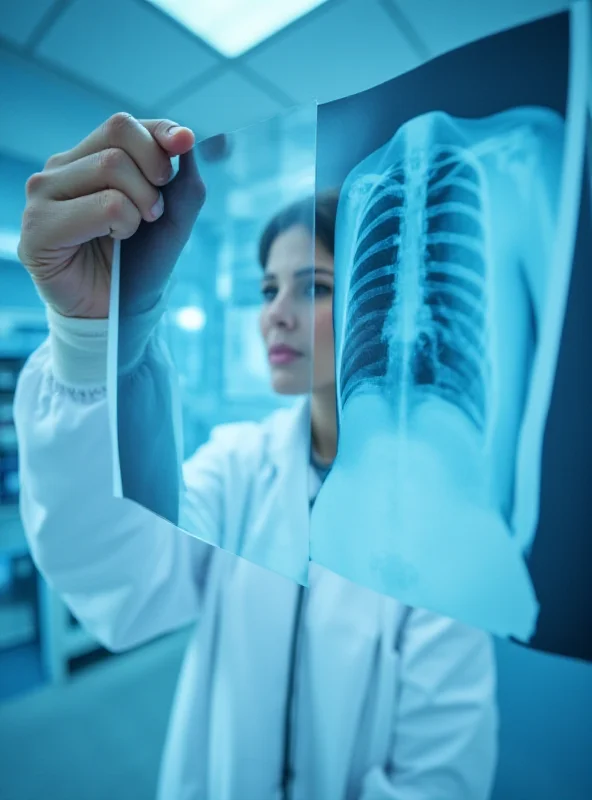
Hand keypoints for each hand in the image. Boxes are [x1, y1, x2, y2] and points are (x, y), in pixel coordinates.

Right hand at [18, 113, 205, 318]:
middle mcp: (60, 170)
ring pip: (112, 166)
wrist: (117, 312)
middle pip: (118, 136)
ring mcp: (43, 194)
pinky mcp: (38, 226)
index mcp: (86, 160)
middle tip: (155, 211)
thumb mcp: (171, 220)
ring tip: (132, 232)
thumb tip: (185, 139)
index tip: (186, 143)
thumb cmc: (138, 264)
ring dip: (141, 204)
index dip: (160, 131)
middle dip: (155, 172)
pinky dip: (124, 222)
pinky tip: (114, 240)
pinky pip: (103, 204)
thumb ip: (183, 182)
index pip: (123, 125)